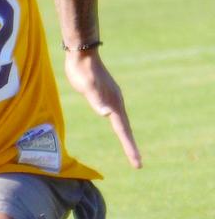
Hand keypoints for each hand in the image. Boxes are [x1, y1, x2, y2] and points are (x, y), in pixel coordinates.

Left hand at [64, 50, 141, 167]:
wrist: (81, 54)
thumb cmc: (82, 70)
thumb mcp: (87, 86)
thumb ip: (96, 99)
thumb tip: (107, 113)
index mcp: (114, 102)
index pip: (123, 130)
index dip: (129, 147)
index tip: (136, 163)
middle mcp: (116, 102)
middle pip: (125, 129)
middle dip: (131, 146)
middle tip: (137, 164)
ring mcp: (111, 98)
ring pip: (121, 122)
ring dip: (126, 136)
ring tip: (131, 150)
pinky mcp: (104, 95)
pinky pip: (114, 114)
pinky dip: (118, 125)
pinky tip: (117, 125)